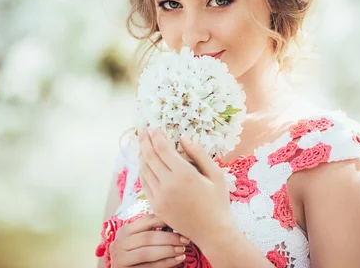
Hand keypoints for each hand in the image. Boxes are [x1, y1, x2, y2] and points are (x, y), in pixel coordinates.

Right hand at [109, 214, 188, 266]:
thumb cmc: (134, 253)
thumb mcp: (137, 240)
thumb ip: (150, 231)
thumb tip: (174, 223)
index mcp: (124, 231)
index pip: (146, 221)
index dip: (165, 221)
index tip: (181, 224)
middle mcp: (120, 244)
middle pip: (148, 237)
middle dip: (169, 238)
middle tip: (185, 239)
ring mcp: (120, 259)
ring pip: (147, 253)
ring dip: (168, 250)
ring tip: (182, 249)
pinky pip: (149, 267)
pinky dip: (166, 262)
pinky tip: (177, 259)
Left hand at [137, 128, 236, 243]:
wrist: (213, 232)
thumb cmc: (218, 202)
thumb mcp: (215, 174)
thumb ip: (199, 154)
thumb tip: (183, 138)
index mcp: (184, 175)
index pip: (162, 149)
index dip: (156, 136)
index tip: (153, 127)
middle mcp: (168, 185)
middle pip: (149, 157)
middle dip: (144, 141)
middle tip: (141, 130)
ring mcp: (159, 197)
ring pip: (144, 170)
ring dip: (141, 155)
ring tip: (142, 144)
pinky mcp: (156, 207)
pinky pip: (145, 185)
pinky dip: (142, 172)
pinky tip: (145, 165)